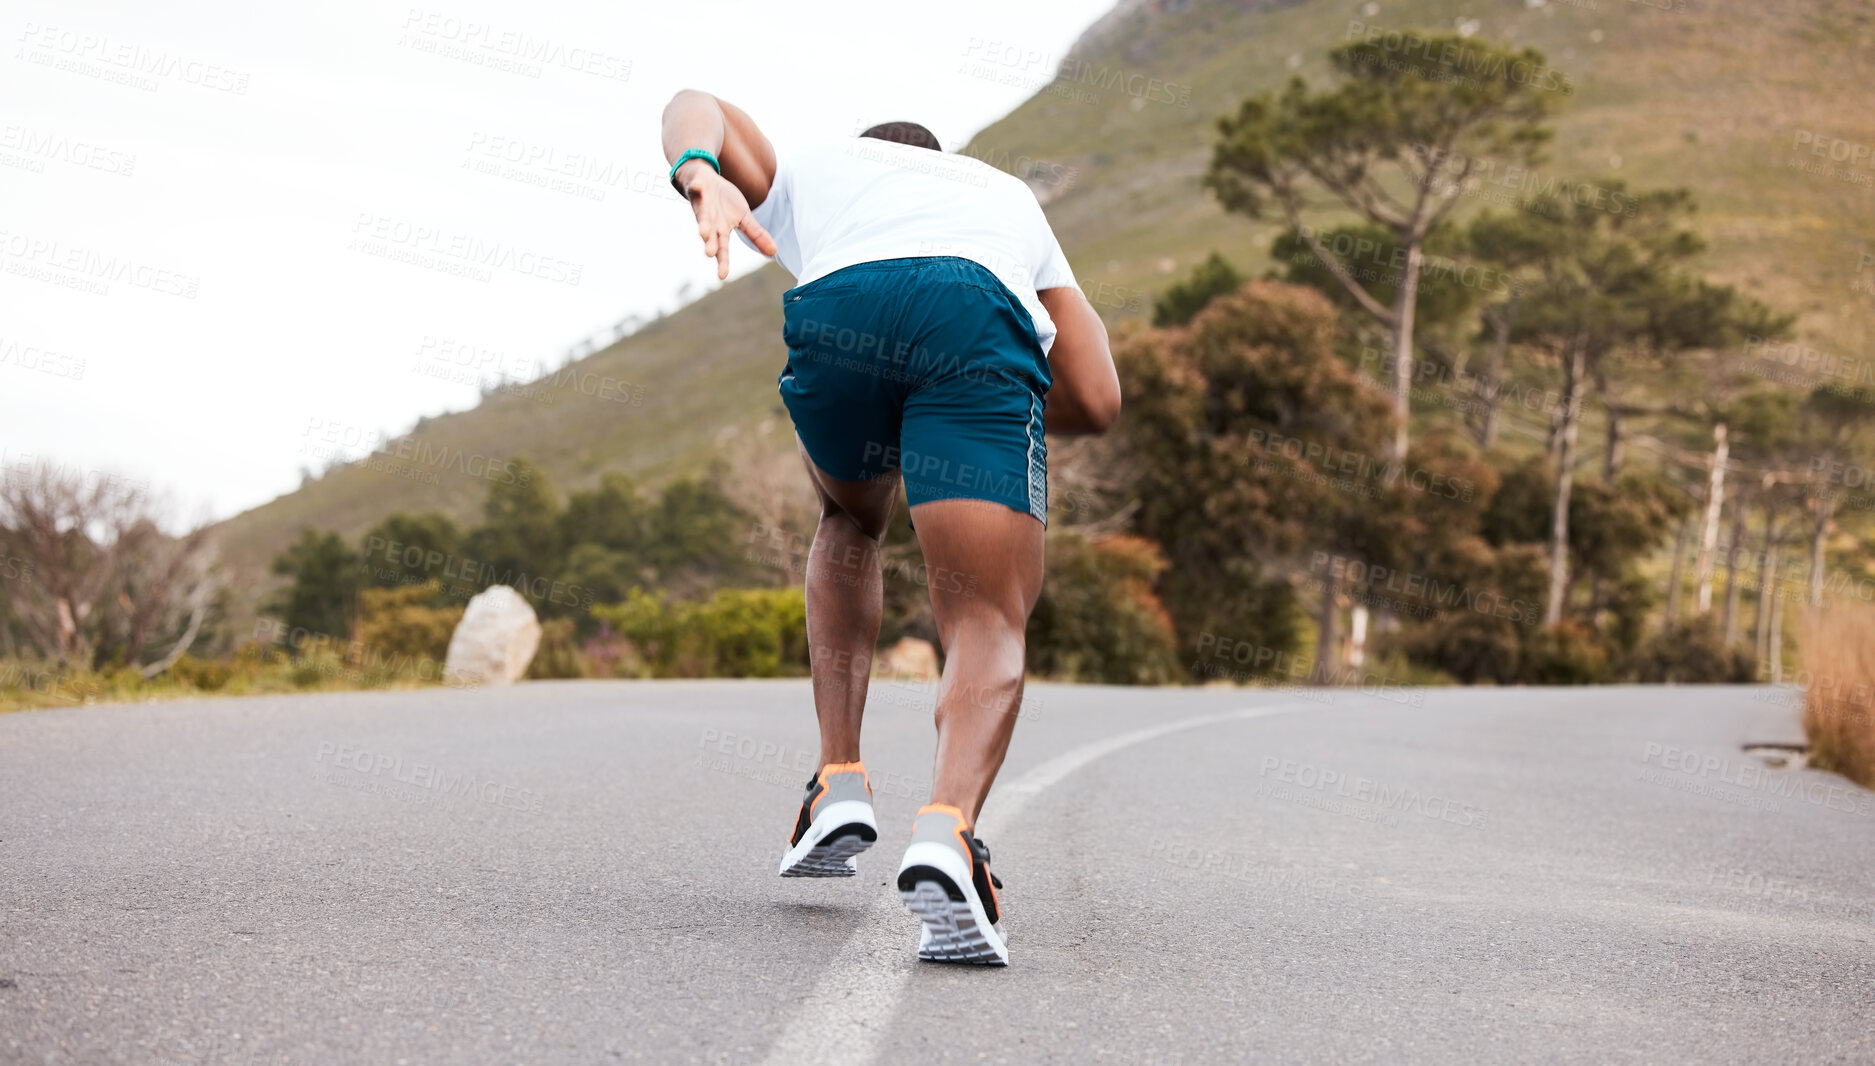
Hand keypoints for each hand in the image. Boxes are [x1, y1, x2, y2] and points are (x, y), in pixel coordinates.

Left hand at [683, 165, 776, 279]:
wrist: (707, 181)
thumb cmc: (725, 202)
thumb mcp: (743, 217)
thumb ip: (756, 234)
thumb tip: (774, 252)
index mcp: (721, 230)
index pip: (722, 249)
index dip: (722, 262)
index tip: (722, 276)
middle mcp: (709, 221)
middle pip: (710, 235)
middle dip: (710, 243)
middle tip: (710, 253)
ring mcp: (701, 205)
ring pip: (701, 215)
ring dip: (703, 223)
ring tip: (703, 232)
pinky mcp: (695, 187)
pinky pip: (695, 187)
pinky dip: (696, 187)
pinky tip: (697, 187)